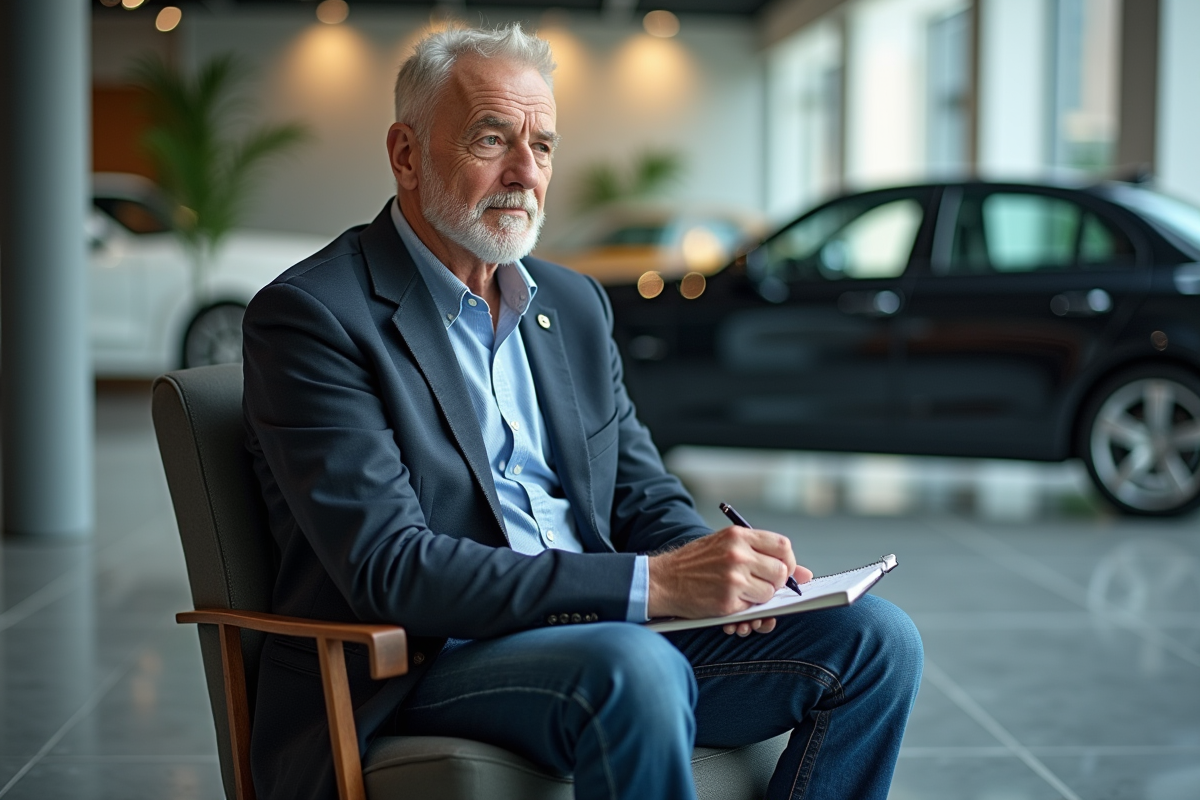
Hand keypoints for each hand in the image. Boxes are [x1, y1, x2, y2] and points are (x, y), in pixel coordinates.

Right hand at [647, 527, 812, 621]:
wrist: (662, 579)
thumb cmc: (695, 563)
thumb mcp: (726, 546)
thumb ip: (763, 554)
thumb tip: (806, 575)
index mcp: (738, 536)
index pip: (783, 546)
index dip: (788, 561)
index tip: (782, 570)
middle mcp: (737, 554)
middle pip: (781, 571)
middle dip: (777, 583)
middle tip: (763, 585)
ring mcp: (733, 578)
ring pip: (770, 593)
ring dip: (761, 598)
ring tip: (743, 593)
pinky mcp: (727, 601)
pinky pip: (753, 609)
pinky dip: (746, 609)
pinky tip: (730, 601)